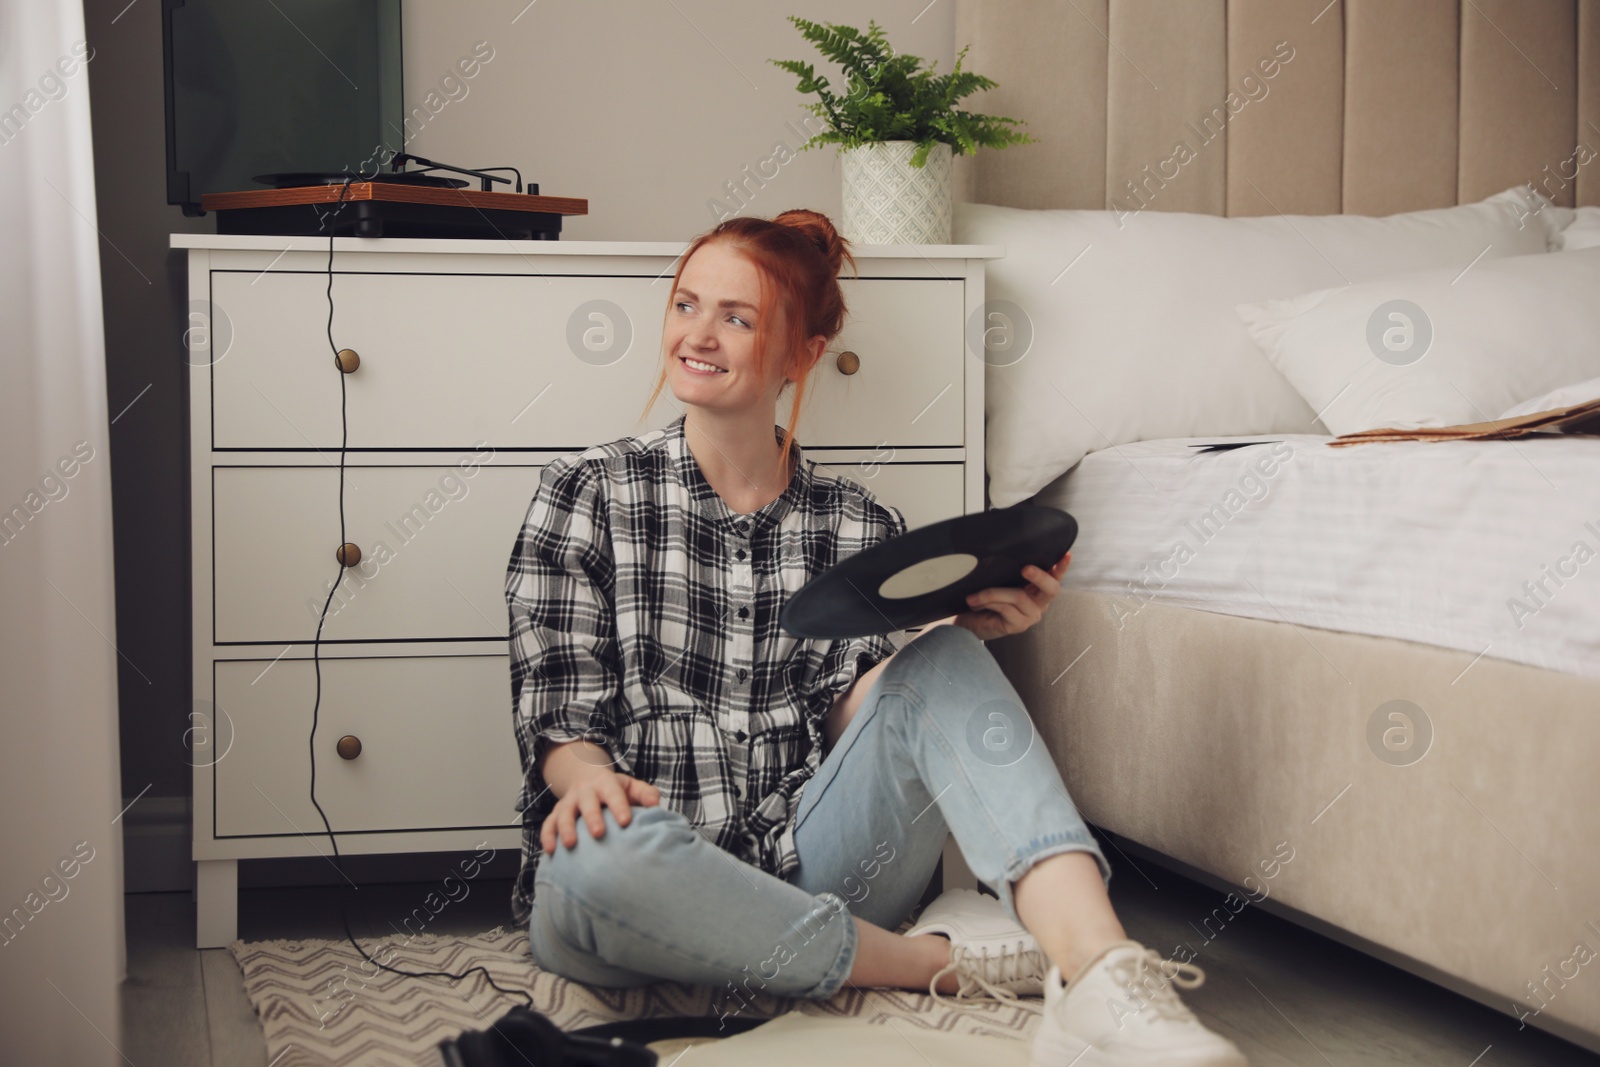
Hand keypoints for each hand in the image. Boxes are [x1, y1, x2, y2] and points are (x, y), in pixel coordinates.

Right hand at [540, 770, 660, 853]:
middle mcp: (584, 791)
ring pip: (564, 813)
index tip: (626, 821)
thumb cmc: (615, 791)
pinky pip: (548, 824)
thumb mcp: (632, 787)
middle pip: (586, 801)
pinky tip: (551, 851)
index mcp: (605, 783)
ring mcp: (568, 802)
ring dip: (565, 828)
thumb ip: (646, 794)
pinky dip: (547, 836)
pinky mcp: (556, 814)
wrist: (588, 780)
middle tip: (599, 833)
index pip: (613, 792)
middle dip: (591, 817)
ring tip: (570, 845)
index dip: (619, 806)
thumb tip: (656, 806)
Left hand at [952, 550, 1071, 640]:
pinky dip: (988, 602)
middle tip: (1025, 569)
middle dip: (1040, 576)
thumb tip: (1002, 555)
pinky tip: (975, 603)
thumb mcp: (998, 581)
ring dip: (993, 593)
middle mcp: (1039, 602)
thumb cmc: (986, 600)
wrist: (970, 622)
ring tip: (974, 596)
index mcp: (1037, 588)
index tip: (1066, 555)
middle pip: (1051, 589)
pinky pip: (1006, 608)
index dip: (1062, 567)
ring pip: (1019, 596)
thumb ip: (1008, 572)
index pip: (1054, 576)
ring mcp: (1031, 615)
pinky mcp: (1020, 625)